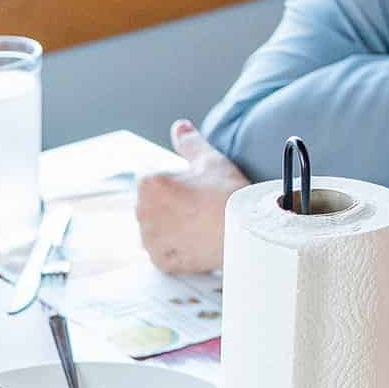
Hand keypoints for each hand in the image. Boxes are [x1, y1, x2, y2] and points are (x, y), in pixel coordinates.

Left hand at [133, 120, 247, 274]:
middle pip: (151, 207)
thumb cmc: (228, 192)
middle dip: (169, 207)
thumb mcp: (210, 160)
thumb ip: (189, 143)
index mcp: (148, 184)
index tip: (193, 190)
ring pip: (155, 231)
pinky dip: (176, 250)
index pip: (151, 182)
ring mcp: (150, 239)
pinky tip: (195, 242)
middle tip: (199, 208)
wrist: (246, 230)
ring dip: (170, 228)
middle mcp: (142, 212)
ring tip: (199, 226)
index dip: (173, 185)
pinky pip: (163, 254)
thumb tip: (179, 126)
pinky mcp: (161, 261)